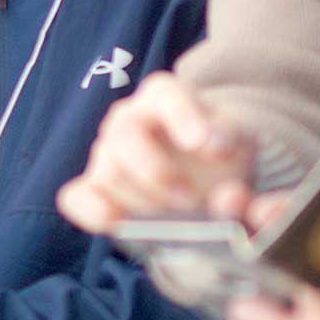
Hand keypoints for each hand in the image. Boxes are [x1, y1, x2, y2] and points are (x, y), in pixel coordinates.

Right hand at [58, 72, 265, 232]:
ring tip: (173, 219)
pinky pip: (76, 197)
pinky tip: (116, 224)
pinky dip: (92, 212)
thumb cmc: (219, 152)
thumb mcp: (241, 150)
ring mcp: (106, 153)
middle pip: (126, 136)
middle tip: (189, 201)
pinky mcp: (92, 187)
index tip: (213, 146)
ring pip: (108, 173)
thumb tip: (230, 198)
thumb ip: (242, 172)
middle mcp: (129, 118)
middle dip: (157, 172)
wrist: (204, 173)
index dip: (187, 118)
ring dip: (141, 201)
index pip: (168, 95)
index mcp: (166, 96)